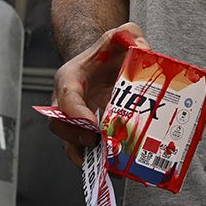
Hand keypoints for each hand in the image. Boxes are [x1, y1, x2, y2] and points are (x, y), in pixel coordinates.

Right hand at [50, 23, 146, 163]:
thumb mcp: (119, 36)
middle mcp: (66, 102)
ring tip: (110, 166)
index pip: (66, 97)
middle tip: (100, 145)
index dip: (76, 114)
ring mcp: (75, 121)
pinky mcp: (87, 133)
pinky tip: (118, 171)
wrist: (105, 64)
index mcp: (70, 78)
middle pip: (61, 126)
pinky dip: (97, 163)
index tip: (93, 126)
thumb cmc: (108, 52)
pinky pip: (85, 152)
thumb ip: (129, 34)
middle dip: (77, 139)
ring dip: (87, 157)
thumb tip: (145, 49)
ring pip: (70, 144)